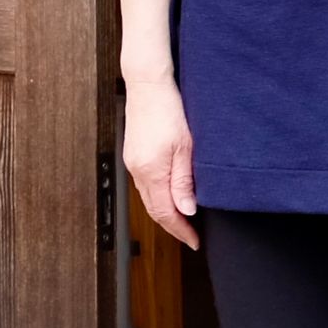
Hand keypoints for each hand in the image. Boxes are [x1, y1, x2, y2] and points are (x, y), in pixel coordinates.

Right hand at [123, 74, 199, 248]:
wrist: (148, 86)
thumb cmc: (170, 110)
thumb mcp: (185, 147)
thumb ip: (184, 181)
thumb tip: (186, 210)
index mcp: (151, 171)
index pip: (165, 213)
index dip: (180, 230)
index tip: (195, 241)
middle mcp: (137, 171)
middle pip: (153, 210)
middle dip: (173, 226)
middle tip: (191, 236)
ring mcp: (133, 163)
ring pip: (148, 198)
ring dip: (165, 212)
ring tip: (184, 221)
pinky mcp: (134, 155)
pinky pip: (145, 185)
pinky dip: (158, 197)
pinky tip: (171, 196)